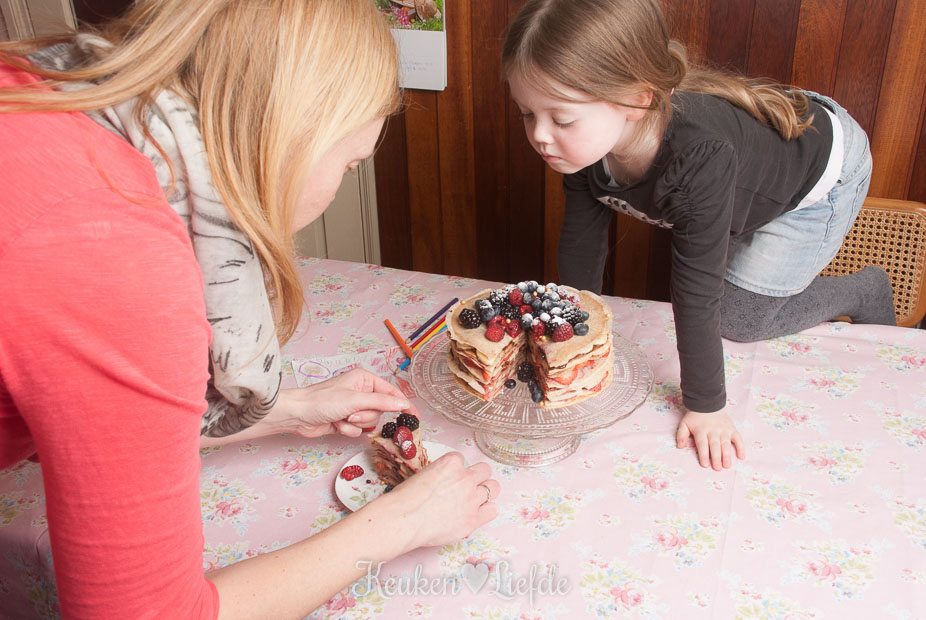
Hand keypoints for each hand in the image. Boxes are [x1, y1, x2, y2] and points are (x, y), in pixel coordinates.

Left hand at [266, 368, 414, 438]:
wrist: (298, 416)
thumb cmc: (322, 401)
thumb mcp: (355, 399)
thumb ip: (382, 402)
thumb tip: (403, 403)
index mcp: (364, 379)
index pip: (391, 391)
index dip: (402, 403)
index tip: (414, 416)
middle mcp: (361, 392)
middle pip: (380, 410)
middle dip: (366, 416)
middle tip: (351, 414)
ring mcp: (353, 407)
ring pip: (370, 422)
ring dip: (356, 424)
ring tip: (341, 419)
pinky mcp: (346, 421)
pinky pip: (358, 430)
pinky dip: (348, 430)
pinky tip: (335, 425)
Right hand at [365, 452, 499, 550]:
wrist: (403, 519)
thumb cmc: (405, 498)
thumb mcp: (423, 474)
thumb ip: (440, 474)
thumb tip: (446, 482)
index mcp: (452, 462)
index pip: (462, 460)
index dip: (456, 470)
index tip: (449, 479)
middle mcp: (466, 478)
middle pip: (485, 470)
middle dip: (477, 477)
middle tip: (467, 487)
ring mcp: (471, 499)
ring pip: (493, 488)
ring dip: (485, 492)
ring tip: (474, 499)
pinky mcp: (473, 519)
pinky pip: (492, 510)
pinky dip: (486, 510)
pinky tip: (475, 513)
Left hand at [676, 408, 744, 469]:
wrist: (708, 402)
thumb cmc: (695, 416)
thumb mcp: (684, 423)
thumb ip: (681, 435)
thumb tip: (680, 447)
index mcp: (701, 431)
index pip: (702, 444)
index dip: (703, 454)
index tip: (705, 464)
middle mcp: (713, 431)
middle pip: (715, 446)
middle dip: (716, 457)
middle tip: (717, 468)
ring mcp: (724, 430)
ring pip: (725, 444)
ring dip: (727, 455)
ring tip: (727, 465)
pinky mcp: (732, 429)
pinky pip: (738, 438)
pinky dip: (741, 447)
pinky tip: (741, 456)